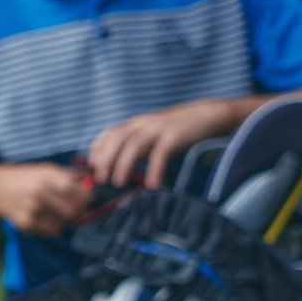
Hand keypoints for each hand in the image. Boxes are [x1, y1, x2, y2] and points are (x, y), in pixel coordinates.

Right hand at [0, 163, 91, 237]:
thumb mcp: (48, 170)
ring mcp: (32, 209)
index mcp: (49, 177)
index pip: (81, 194)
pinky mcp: (26, 223)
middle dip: (77, 212)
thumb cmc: (28, 178)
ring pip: (64, 223)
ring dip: (65, 220)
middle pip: (73, 211)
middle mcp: (40, 193)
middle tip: (74, 208)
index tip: (85, 199)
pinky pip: (52, 231)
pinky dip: (54, 227)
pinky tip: (46, 218)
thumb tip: (94, 181)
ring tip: (57, 212)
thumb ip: (71, 176)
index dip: (87, 199)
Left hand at [85, 99, 242, 189]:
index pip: (108, 134)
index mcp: (135, 124)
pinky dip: (154, 169)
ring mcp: (159, 128)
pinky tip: (153, 185)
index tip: (92, 168)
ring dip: (123, 165)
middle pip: (116, 139)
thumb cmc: (176, 132)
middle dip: (105, 160)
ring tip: (119, 184)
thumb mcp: (151, 136)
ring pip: (134, 145)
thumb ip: (135, 149)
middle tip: (101, 180)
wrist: (208, 115)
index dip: (96, 151)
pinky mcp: (176, 135)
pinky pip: (161, 153)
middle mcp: (143, 124)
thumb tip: (117, 172)